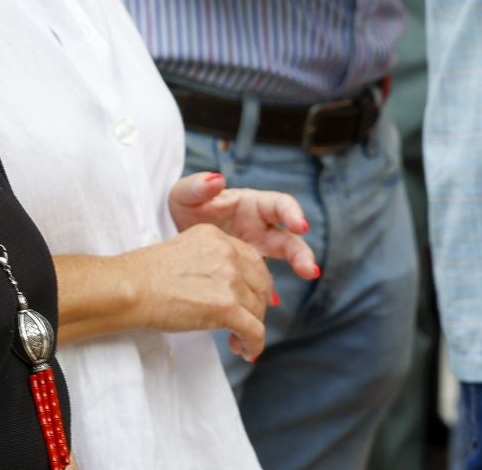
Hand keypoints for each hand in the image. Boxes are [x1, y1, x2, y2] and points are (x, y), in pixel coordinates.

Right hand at [121, 224, 271, 360]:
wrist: (131, 288)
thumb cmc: (146, 275)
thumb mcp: (184, 251)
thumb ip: (210, 261)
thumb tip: (227, 288)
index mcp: (216, 236)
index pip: (253, 260)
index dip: (256, 283)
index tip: (251, 299)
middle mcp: (227, 253)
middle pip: (261, 284)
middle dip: (256, 307)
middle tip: (246, 322)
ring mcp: (230, 279)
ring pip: (258, 309)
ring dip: (252, 328)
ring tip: (237, 341)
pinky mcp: (227, 307)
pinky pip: (255, 330)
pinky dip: (253, 344)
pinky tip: (244, 350)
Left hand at [168, 173, 320, 280]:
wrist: (172, 233)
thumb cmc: (184, 207)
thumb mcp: (184, 195)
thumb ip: (197, 187)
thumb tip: (217, 179)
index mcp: (250, 204)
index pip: (279, 204)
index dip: (293, 213)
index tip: (301, 226)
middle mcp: (260, 226)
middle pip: (288, 236)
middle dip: (301, 251)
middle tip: (309, 269)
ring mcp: (257, 248)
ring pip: (283, 259)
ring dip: (297, 268)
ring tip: (306, 280)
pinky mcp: (250, 268)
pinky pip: (263, 281)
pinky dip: (266, 292)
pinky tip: (268, 302)